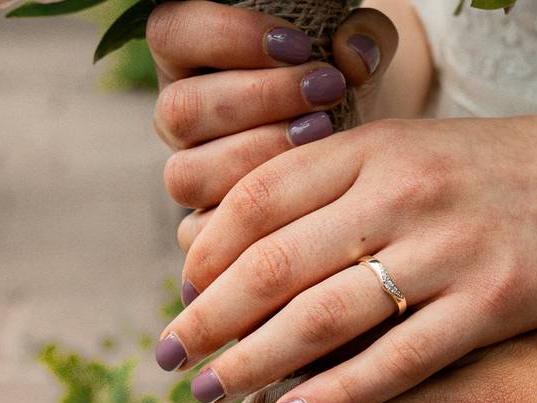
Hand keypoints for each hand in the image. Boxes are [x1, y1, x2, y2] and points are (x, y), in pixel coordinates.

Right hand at [146, 0, 398, 208]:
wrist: (359, 150)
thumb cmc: (344, 90)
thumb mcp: (360, 54)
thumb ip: (364, 37)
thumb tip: (356, 52)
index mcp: (192, 60)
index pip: (171, 34)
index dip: (225, 36)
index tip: (298, 45)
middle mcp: (183, 118)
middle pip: (180, 109)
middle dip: (257, 100)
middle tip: (325, 90)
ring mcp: (191, 174)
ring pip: (186, 174)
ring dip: (255, 157)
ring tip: (321, 136)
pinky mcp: (206, 229)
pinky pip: (204, 233)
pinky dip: (257, 217)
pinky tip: (307, 195)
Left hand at [157, 113, 536, 402]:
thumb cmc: (507, 174)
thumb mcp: (418, 152)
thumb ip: (340, 188)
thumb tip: (254, 243)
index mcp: (378, 147)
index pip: (259, 196)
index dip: (208, 252)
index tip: (185, 294)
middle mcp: (404, 190)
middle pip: (275, 260)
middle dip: (211, 316)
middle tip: (172, 357)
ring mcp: (449, 248)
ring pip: (324, 315)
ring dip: (255, 361)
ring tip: (212, 394)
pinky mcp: (492, 305)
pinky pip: (395, 360)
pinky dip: (333, 395)